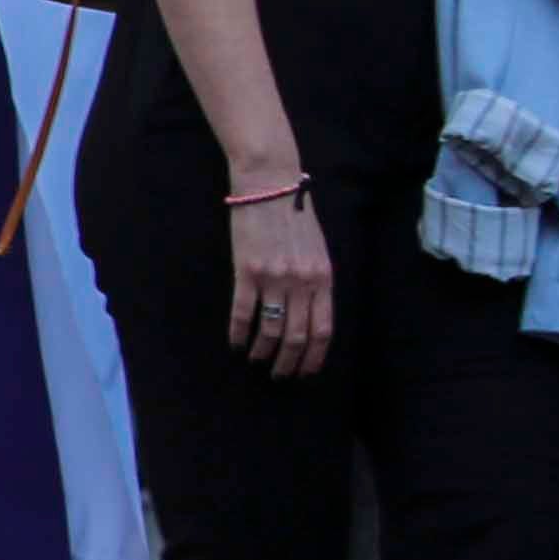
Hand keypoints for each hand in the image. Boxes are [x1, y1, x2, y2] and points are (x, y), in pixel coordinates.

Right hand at [227, 182, 334, 379]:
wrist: (269, 184)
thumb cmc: (294, 214)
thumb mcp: (318, 249)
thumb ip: (317, 281)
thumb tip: (311, 314)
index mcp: (323, 278)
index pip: (323, 330)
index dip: (314, 356)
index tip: (306, 371)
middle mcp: (302, 283)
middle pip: (297, 336)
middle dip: (288, 363)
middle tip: (280, 375)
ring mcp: (274, 278)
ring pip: (270, 330)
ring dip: (263, 352)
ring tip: (256, 360)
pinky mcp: (246, 271)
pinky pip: (242, 313)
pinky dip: (238, 333)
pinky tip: (235, 343)